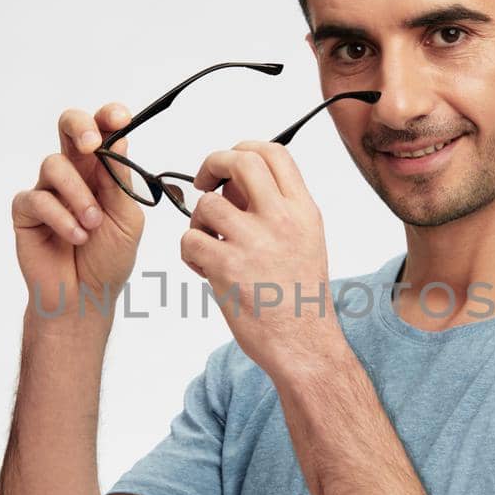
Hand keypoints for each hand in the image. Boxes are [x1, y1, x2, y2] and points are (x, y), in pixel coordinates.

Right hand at [12, 102, 143, 321]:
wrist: (86, 298)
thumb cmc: (109, 259)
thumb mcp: (127, 219)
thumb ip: (120, 181)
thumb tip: (118, 140)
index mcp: (102, 171)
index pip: (103, 131)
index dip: (108, 117)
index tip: (119, 118)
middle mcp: (74, 174)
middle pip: (68, 128)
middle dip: (80, 127)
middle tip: (91, 146)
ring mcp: (48, 190)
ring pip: (55, 165)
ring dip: (78, 195)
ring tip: (92, 225)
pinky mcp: (27, 211)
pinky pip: (38, 198)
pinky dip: (60, 217)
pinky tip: (76, 236)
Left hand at [180, 141, 343, 378]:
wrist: (305, 345)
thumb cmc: (300, 298)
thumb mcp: (305, 241)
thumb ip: (276, 209)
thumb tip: (235, 185)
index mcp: (303, 210)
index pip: (274, 153)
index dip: (243, 149)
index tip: (229, 168)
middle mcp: (281, 219)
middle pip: (239, 161)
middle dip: (212, 165)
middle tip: (205, 183)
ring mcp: (254, 242)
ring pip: (206, 204)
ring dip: (198, 221)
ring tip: (208, 244)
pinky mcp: (227, 267)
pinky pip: (189, 240)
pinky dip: (189, 253)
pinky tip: (205, 269)